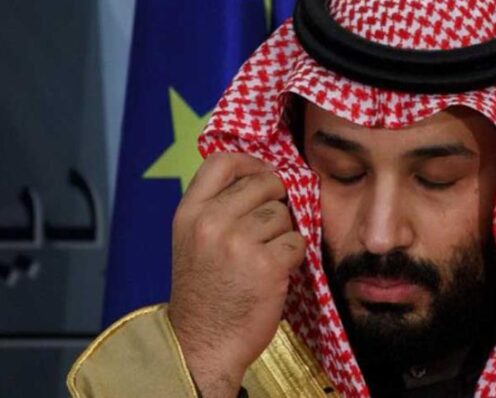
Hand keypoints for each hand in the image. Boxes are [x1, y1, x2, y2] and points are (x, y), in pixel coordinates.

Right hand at [168, 153, 305, 396]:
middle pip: (264, 183)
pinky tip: (275, 272)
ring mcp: (239, 242)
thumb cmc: (204, 292)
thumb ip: (216, 208)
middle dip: (276, 201)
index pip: (222, 161)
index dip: (251, 163)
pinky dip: (293, 257)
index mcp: (189, 213)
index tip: (263, 175)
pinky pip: (296, 241)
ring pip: (283, 214)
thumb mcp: (192, 241)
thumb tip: (262, 176)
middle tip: (270, 228)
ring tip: (265, 257)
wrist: (203, 342)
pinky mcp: (267, 264)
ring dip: (284, 234)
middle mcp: (211, 222)